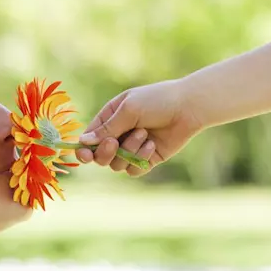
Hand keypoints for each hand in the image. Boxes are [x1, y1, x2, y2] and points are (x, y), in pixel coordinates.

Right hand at [76, 79, 205, 175]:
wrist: (188, 107)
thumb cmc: (157, 101)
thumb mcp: (129, 110)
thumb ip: (107, 129)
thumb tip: (83, 143)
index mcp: (110, 118)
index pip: (89, 139)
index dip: (84, 149)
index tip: (84, 154)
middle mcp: (119, 134)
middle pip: (100, 156)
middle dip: (105, 152)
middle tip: (115, 143)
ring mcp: (132, 148)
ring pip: (117, 165)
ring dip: (128, 151)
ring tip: (144, 134)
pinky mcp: (147, 159)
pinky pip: (134, 170)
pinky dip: (140, 159)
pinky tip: (152, 144)